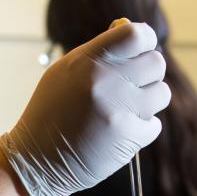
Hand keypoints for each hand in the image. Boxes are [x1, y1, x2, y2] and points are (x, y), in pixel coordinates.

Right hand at [0, 20, 169, 195]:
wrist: (35, 160)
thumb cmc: (51, 114)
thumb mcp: (65, 74)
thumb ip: (98, 55)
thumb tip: (136, 38)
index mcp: (87, 60)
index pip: (136, 35)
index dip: (146, 41)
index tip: (142, 51)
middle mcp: (103, 80)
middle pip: (156, 64)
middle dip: (148, 75)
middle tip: (131, 87)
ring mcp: (117, 109)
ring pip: (161, 94)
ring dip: (148, 103)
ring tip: (124, 111)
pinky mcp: (127, 137)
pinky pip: (153, 125)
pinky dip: (140, 130)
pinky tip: (117, 133)